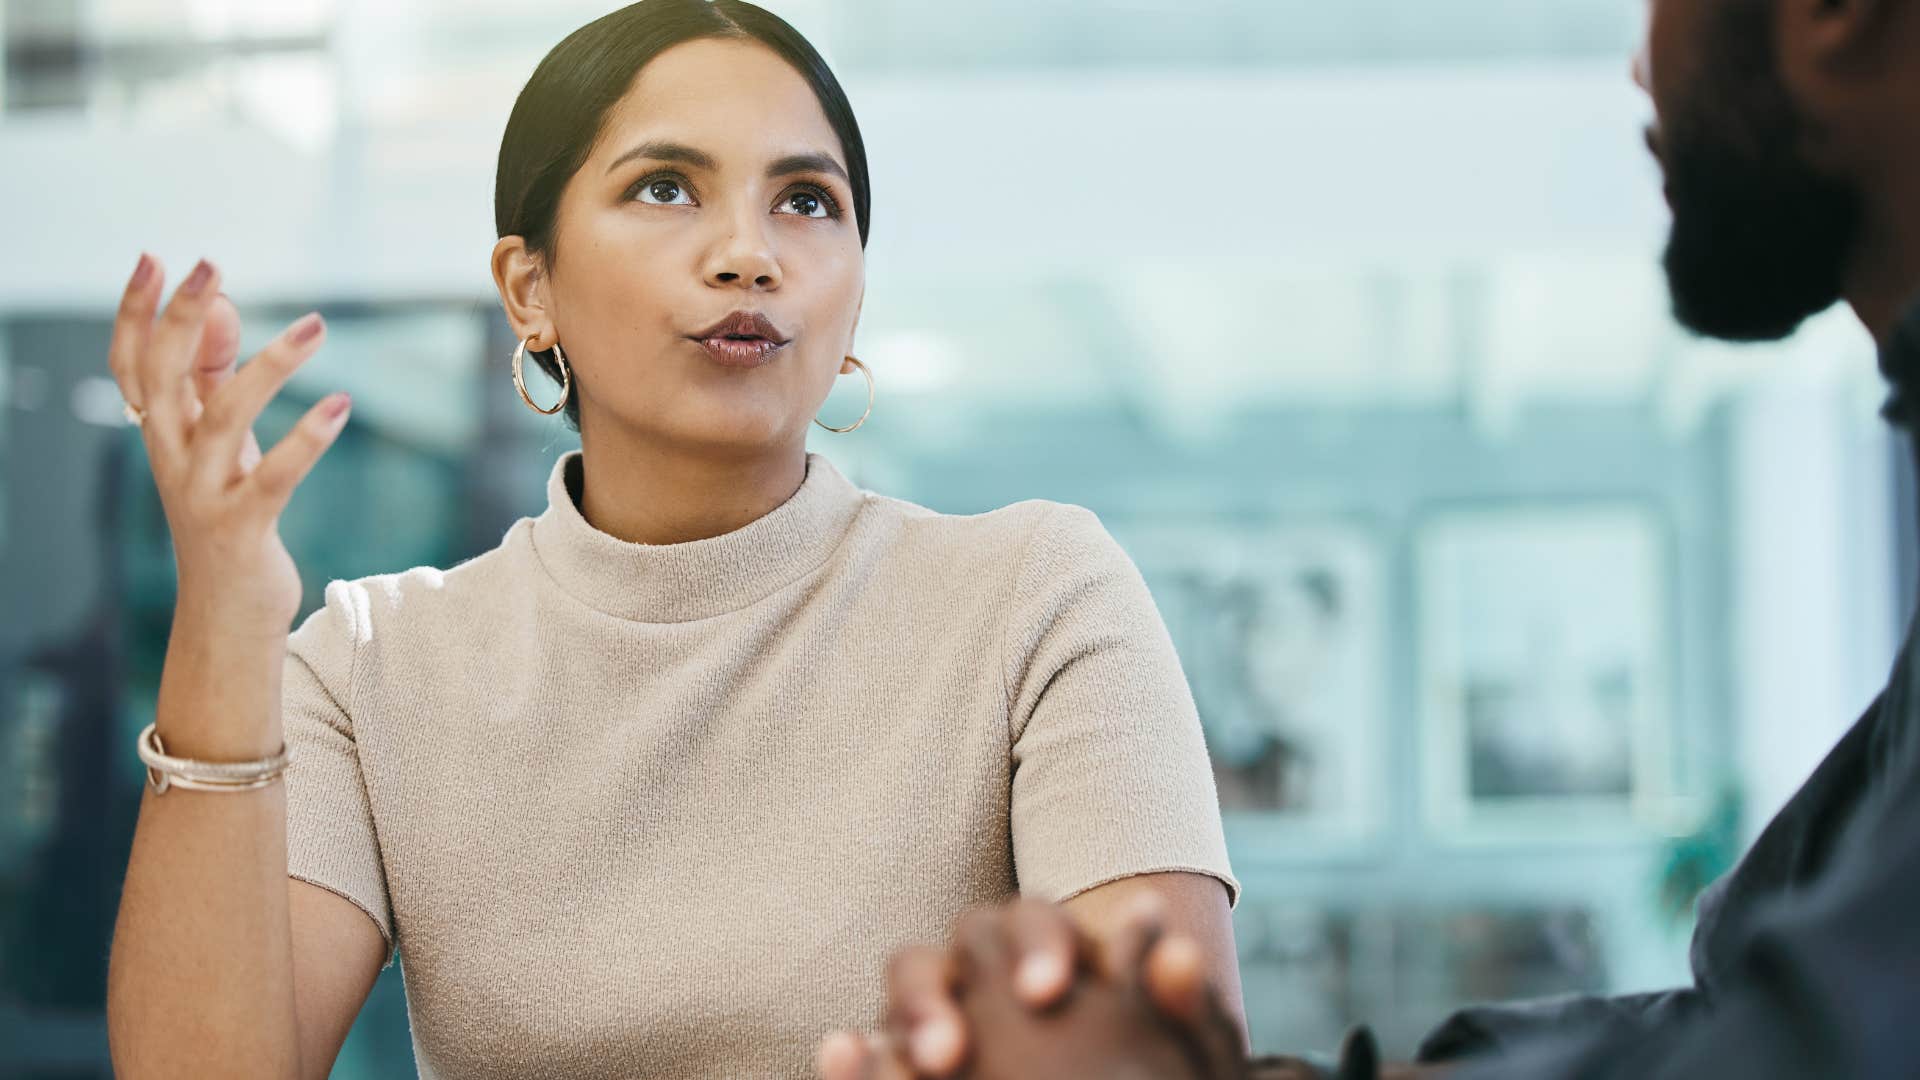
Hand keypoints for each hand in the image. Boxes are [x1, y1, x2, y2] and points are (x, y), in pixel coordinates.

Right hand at [108, 255, 349, 634]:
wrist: (226, 613)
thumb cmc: (228, 514)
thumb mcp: (220, 443)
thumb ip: (216, 377)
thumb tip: (222, 305)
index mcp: (161, 434)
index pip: (133, 364)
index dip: (136, 313)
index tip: (154, 259)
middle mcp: (171, 458)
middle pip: (163, 377)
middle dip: (182, 318)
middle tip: (208, 265)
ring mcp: (202, 494)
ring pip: (223, 418)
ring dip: (269, 366)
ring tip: (316, 325)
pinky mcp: (242, 527)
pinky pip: (273, 477)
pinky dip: (307, 439)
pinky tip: (340, 405)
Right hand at [818, 899, 1244, 1079]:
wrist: (1086, 1071)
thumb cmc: (1139, 1058)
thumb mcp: (1167, 1037)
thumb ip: (1174, 1001)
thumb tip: (1184, 956)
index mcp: (1053, 943)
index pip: (1037, 920)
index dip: (1037, 947)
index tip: (1046, 991)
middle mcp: (992, 958)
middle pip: (966, 938)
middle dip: (966, 981)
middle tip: (966, 1043)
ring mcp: (943, 997)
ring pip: (912, 974)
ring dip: (914, 1010)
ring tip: (935, 1061)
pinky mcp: (904, 1043)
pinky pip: (872, 1041)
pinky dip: (855, 1053)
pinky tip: (844, 1057)